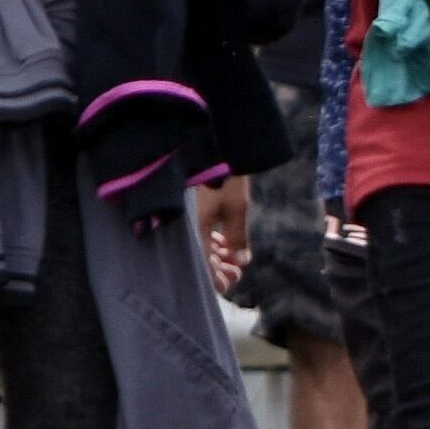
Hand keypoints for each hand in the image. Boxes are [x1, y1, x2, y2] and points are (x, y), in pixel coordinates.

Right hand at [197, 178, 250, 294]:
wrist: (213, 145)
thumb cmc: (225, 176)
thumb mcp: (236, 208)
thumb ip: (237, 236)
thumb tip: (242, 262)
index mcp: (194, 229)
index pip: (200, 264)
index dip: (213, 278)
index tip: (227, 283)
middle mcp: (187, 224)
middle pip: (199, 256)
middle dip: (219, 267)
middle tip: (236, 273)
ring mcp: (188, 215)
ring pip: (200, 243)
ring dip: (218, 253)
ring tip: (234, 257)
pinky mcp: (191, 206)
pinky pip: (199, 229)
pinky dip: (212, 238)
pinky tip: (224, 240)